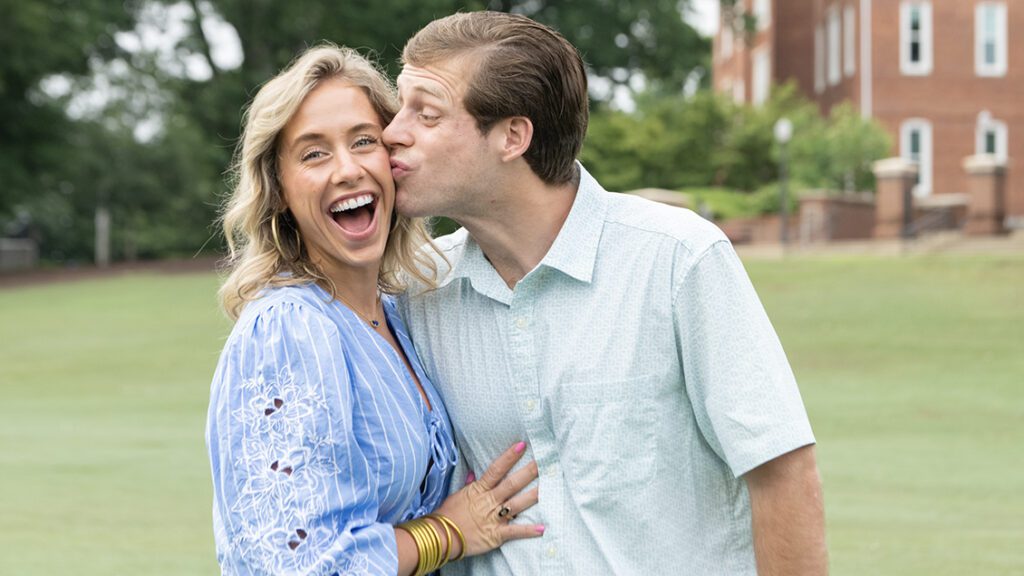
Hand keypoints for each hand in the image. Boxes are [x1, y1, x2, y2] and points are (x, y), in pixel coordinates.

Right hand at [433, 441, 542, 557]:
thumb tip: (472, 473)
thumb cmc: (447, 515)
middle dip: (529, 472)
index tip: (522, 445)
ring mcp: (494, 518)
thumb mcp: (457, 495)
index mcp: (479, 489)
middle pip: (512, 484)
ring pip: (518, 504)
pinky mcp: (496, 535)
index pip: (496, 469)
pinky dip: (528, 531)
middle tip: (545, 461)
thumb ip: (468, 485)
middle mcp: (489, 501)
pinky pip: (515, 531)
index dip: (509, 457)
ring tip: (551, 487)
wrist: (440, 536)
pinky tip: (542, 528)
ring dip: (534, 496)